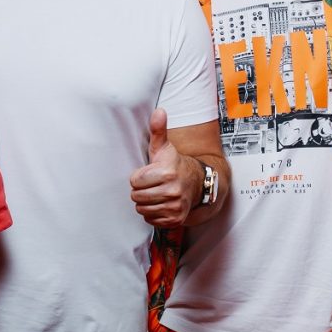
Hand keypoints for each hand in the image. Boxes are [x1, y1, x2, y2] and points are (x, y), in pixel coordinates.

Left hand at [129, 109, 200, 226]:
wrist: (197, 183)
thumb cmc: (175, 164)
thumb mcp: (165, 147)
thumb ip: (158, 130)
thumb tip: (159, 112)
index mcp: (166, 172)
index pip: (134, 181)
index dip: (139, 177)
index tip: (150, 174)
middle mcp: (172, 190)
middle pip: (136, 197)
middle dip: (141, 190)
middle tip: (152, 184)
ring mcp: (175, 206)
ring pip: (142, 209)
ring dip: (146, 202)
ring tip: (156, 193)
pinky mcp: (175, 219)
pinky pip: (150, 219)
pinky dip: (153, 213)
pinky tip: (161, 203)